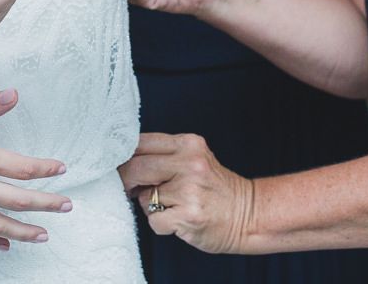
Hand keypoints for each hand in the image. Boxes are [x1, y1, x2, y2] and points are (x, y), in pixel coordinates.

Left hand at [119, 132, 254, 254]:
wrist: (249, 215)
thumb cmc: (217, 190)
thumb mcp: (196, 160)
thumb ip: (165, 156)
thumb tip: (125, 162)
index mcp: (189, 144)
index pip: (141, 142)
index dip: (124, 156)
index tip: (118, 165)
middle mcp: (190, 163)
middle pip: (137, 166)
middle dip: (126, 180)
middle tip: (129, 188)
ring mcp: (190, 190)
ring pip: (144, 196)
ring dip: (150, 205)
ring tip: (170, 206)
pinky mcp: (189, 216)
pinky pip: (154, 220)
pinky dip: (161, 224)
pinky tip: (177, 220)